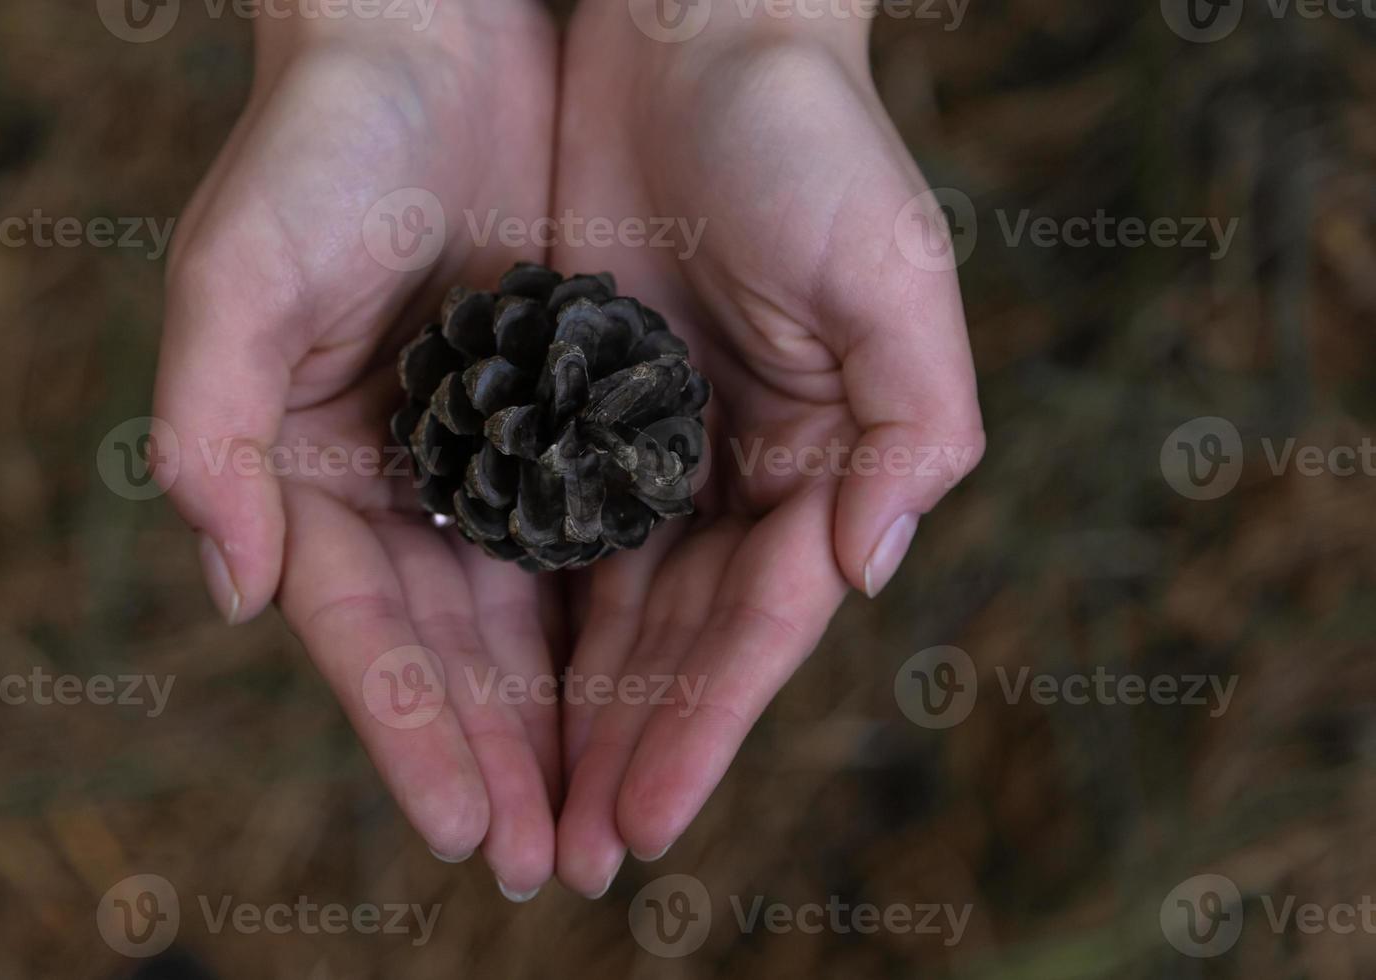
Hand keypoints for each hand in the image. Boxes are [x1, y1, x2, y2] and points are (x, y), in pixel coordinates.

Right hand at [152, 6, 562, 897]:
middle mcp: (398, 481)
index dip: (412, 733)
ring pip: (533, 615)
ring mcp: (485, 454)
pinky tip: (658, 689)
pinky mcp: (564, 414)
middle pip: (455, 650)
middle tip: (555, 864)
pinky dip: (621, 615)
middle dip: (503, 758)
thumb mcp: (233, 275)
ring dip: (569, 718)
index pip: (364, 633)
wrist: (437, 32)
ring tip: (611, 818)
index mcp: (308, 472)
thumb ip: (209, 434)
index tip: (470, 826)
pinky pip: (596, 535)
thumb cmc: (319, 142)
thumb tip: (238, 593)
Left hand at [549, 4, 985, 894]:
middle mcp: (735, 472)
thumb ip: (912, 425)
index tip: (637, 824)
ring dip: (564, 713)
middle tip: (560, 860)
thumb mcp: (893, 269)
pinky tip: (484, 687)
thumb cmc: (808, 137)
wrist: (689, 32)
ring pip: (602, 609)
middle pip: (672, 642)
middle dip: (621, 751)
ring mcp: (649, 447)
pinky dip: (520, 612)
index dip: (699, 730)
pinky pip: (541, 530)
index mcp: (820, 461)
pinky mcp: (570, 407)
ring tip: (517, 810)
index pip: (752, 626)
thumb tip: (865, 572)